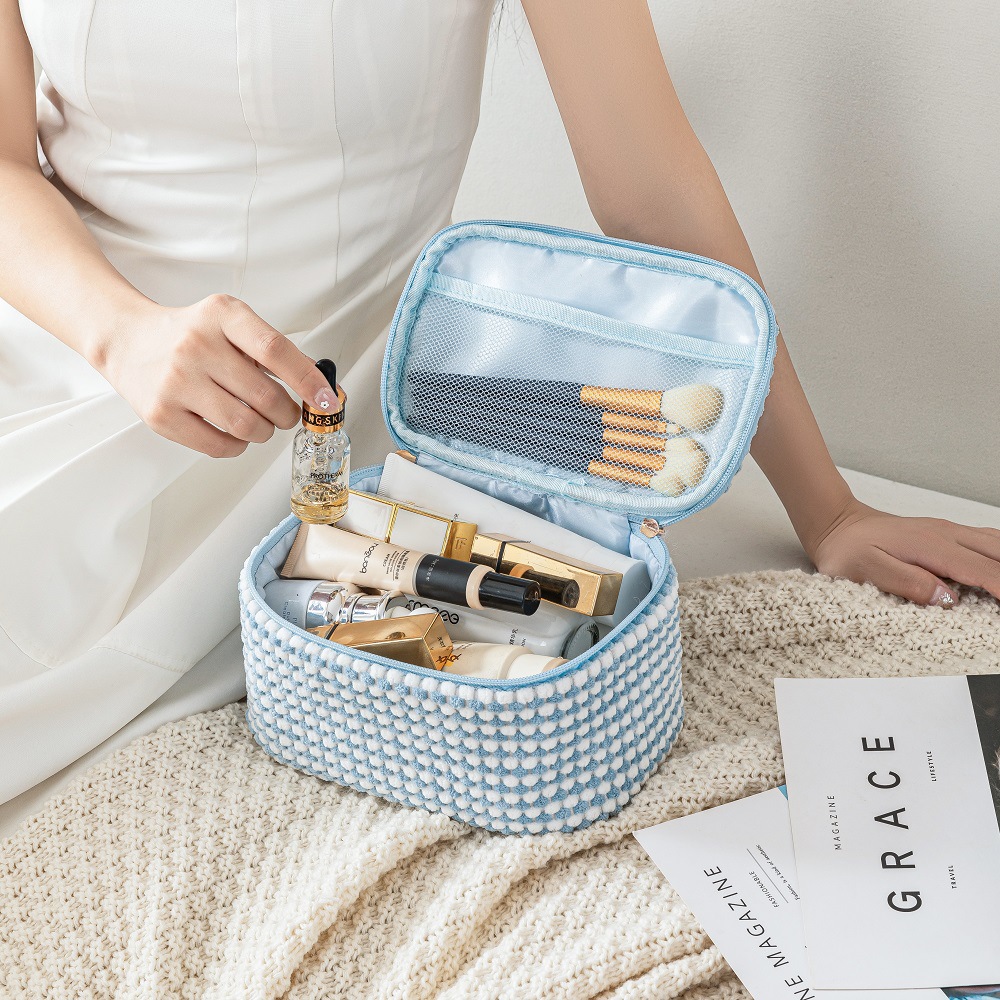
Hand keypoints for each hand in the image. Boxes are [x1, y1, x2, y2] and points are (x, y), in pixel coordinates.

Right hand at [95, 295, 339, 457]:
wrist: (125, 340)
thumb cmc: (188, 334)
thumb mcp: (229, 322)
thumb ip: (272, 349)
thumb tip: (320, 388)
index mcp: (221, 315)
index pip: (275, 350)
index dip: (308, 380)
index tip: (327, 401)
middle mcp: (196, 345)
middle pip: (266, 396)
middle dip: (287, 413)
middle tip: (285, 413)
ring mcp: (176, 381)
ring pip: (247, 426)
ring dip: (265, 432)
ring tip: (260, 422)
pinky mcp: (161, 415)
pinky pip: (220, 446)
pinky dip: (239, 445)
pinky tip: (234, 431)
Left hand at [809, 497, 999, 606]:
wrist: (838, 525)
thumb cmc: (848, 550)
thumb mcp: (866, 569)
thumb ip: (906, 582)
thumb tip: (947, 598)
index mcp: (931, 545)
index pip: (982, 570)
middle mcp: (946, 533)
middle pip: (998, 555)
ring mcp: (949, 531)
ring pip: (996, 544)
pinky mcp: (947, 533)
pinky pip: (987, 540)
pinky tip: (999, 567)